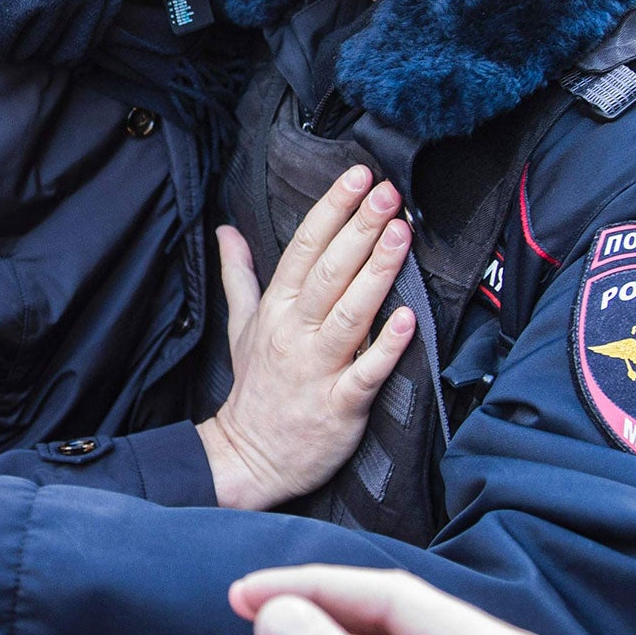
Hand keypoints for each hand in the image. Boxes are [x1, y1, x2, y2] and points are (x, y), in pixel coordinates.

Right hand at [199, 165, 415, 510]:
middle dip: (360, 228)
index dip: (332, 210)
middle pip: (329, 271)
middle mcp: (295, 332)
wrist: (247, 458)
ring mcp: (317, 367)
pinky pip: (365, 372)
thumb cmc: (255, 388)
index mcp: (277, 309)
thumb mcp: (240, 325)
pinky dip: (386, 346)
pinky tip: (409, 319)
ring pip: (350, 313)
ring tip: (401, 234)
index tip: (357, 176)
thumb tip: (226, 230)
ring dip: (376, 272)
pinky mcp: (340, 405)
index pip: (304, 248)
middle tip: (388, 192)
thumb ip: (239, 274)